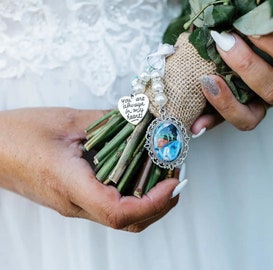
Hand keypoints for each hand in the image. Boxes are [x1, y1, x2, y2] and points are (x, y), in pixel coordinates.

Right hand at [0, 108, 178, 231]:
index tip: (173, 181)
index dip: (153, 201)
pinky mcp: (75, 199)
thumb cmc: (18, 134)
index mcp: (70, 185)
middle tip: (176, 175)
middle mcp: (75, 204)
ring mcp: (75, 205)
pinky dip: (134, 194)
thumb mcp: (66, 120)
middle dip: (160, 203)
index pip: (119, 212)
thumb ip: (107, 121)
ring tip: (164, 172)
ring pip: (122, 218)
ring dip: (150, 201)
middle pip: (128, 222)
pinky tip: (140, 172)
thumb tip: (140, 120)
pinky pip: (111, 205)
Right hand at [191, 27, 272, 133]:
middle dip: (247, 67)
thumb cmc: (240, 64)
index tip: (207, 81)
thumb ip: (211, 102)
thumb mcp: (224, 83)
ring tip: (247, 29)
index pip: (248, 119)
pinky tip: (263, 22)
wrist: (262, 37)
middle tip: (224, 42)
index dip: (228, 105)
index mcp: (259, 105)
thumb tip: (194, 128)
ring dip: (272, 46)